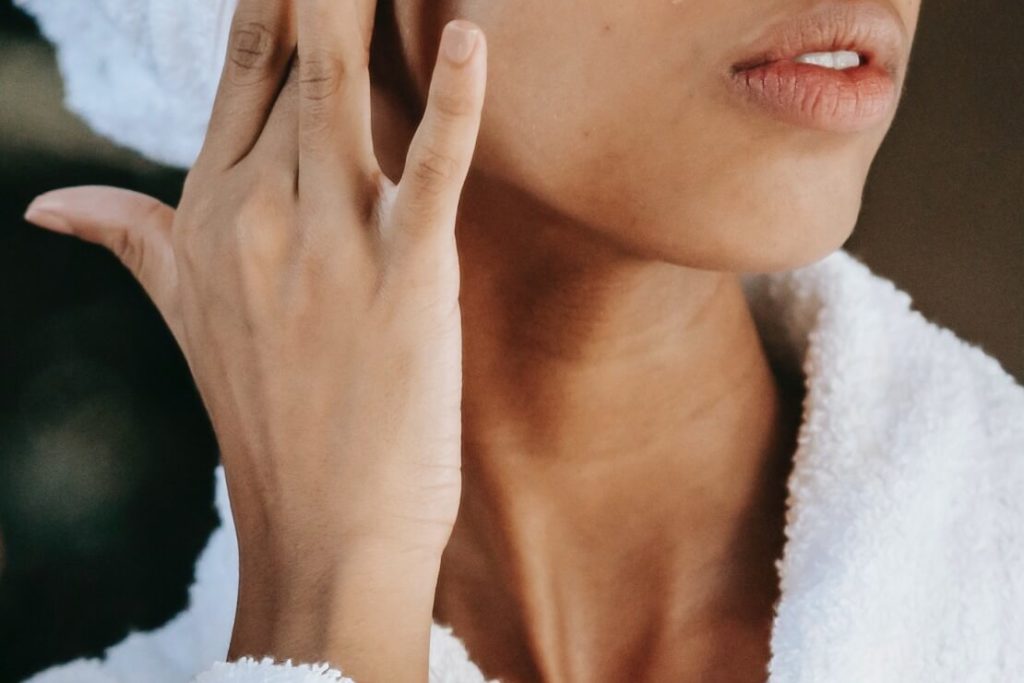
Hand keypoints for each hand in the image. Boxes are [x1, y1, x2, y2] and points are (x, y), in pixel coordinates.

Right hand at [23, 0, 486, 678]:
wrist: (324, 530)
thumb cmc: (268, 419)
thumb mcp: (187, 315)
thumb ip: (133, 239)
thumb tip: (51, 203)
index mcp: (212, 213)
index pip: (244, 69)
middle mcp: (259, 216)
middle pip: (291, 59)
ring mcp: (329, 248)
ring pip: (339, 94)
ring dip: (351, 8)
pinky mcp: (406, 282)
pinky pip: (431, 174)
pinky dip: (454, 106)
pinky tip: (469, 38)